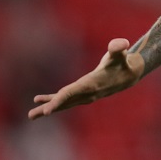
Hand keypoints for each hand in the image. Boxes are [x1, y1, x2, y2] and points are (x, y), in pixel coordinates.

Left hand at [28, 38, 144, 119]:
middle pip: (65, 102)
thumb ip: (118, 48)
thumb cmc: (121, 61)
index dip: (59, 100)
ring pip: (63, 104)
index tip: (48, 111)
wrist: (129, 75)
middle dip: (49, 108)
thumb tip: (122, 44)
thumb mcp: (119, 54)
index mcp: (91, 84)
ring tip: (31, 115)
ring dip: (47, 108)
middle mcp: (87, 93)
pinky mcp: (82, 94)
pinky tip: (39, 101)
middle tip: (31, 115)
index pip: (72, 93)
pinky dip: (53, 100)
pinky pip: (65, 99)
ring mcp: (84, 96)